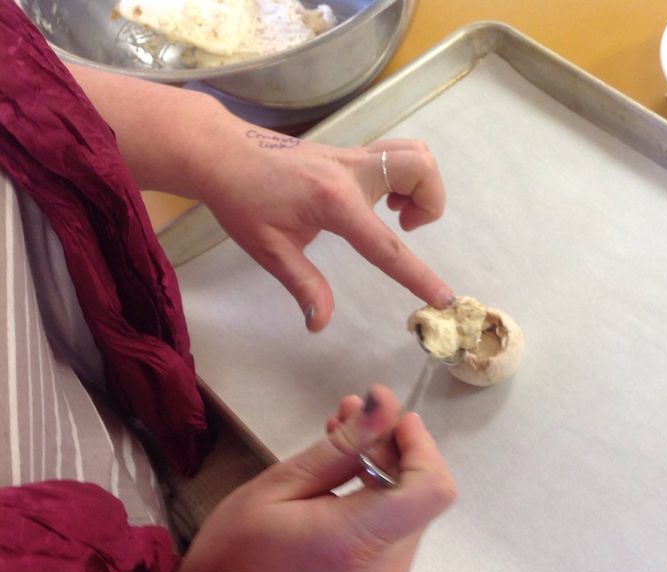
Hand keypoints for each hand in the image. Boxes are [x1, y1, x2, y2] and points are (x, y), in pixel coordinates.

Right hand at [169, 385, 455, 571]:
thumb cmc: (234, 557)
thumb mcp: (277, 487)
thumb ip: (340, 448)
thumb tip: (386, 406)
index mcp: (357, 541)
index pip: (431, 488)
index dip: (421, 445)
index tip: (392, 417)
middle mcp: (386, 564)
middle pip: (423, 492)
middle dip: (397, 445)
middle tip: (351, 412)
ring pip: (412, 505)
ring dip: (387, 464)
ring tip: (341, 434)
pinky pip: (397, 525)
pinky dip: (380, 492)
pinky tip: (345, 472)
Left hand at [200, 132, 454, 330]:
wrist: (221, 152)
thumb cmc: (241, 201)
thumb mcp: (268, 249)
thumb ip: (302, 285)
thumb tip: (319, 322)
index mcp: (333, 202)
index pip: (386, 247)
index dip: (418, 276)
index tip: (443, 297)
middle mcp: (352, 172)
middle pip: (421, 170)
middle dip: (430, 203)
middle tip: (403, 226)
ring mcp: (353, 156)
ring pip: (416, 154)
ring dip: (420, 186)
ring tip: (395, 212)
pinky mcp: (351, 152)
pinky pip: (397, 153)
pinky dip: (404, 174)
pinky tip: (379, 198)